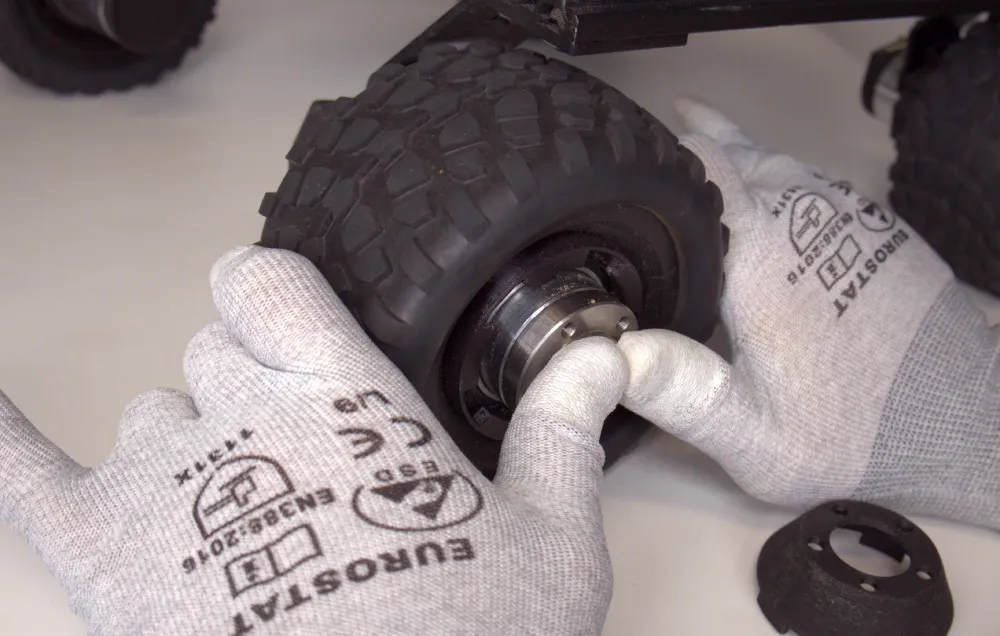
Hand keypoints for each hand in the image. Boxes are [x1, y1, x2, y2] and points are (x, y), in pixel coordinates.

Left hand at [0, 246, 627, 635]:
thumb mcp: (550, 545)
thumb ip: (561, 433)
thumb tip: (594, 357)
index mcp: (346, 397)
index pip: (264, 280)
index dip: (271, 298)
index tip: (291, 329)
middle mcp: (244, 417)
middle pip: (210, 348)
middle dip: (247, 387)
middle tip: (297, 462)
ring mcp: (164, 481)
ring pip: (151, 414)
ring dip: (187, 447)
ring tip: (245, 524)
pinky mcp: (101, 552)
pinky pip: (18, 472)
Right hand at [619, 99, 999, 528]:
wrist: (959, 424)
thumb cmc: (850, 434)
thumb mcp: (752, 438)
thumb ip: (678, 393)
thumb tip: (608, 353)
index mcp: (760, 254)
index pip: (701, 164)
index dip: (659, 157)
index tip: (625, 168)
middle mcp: (805, 215)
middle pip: (737, 153)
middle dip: (693, 156)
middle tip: (655, 172)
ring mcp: (849, 215)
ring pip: (779, 164)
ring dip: (737, 167)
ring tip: (699, 178)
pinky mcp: (879, 228)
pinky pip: (814, 184)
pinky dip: (778, 186)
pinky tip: (764, 213)